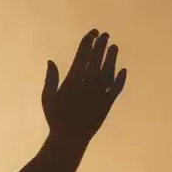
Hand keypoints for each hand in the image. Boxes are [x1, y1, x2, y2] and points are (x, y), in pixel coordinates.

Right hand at [42, 28, 126, 143]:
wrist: (70, 138)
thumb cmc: (55, 117)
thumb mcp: (48, 97)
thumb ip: (50, 78)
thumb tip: (51, 61)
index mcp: (72, 80)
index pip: (82, 55)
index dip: (88, 42)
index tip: (92, 33)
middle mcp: (87, 84)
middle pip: (97, 59)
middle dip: (101, 45)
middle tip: (106, 35)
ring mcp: (99, 93)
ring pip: (108, 71)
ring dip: (112, 58)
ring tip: (114, 47)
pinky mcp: (107, 104)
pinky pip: (116, 88)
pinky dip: (121, 79)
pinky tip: (123, 71)